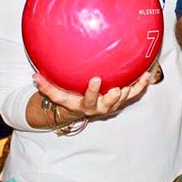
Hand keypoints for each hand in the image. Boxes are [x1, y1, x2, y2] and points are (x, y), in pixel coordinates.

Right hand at [34, 69, 152, 124]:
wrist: (82, 108)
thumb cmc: (69, 97)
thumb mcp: (58, 94)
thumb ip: (46, 87)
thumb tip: (34, 76)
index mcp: (84, 105)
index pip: (88, 100)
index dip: (92, 91)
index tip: (96, 79)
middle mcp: (100, 107)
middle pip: (109, 104)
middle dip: (114, 96)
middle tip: (118, 87)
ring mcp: (112, 104)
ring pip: (124, 99)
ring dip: (131, 90)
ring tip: (139, 78)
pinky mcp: (121, 100)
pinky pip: (134, 94)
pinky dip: (141, 85)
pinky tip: (147, 74)